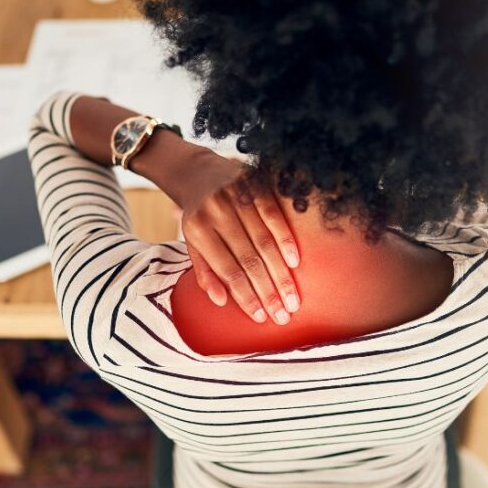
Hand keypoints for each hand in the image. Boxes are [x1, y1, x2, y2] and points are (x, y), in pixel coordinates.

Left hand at [175, 151, 300, 324]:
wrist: (196, 170)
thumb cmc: (197, 216)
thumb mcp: (192, 243)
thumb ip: (204, 272)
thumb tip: (221, 301)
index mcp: (198, 230)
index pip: (227, 270)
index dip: (246, 296)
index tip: (262, 317)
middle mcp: (216, 212)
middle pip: (248, 260)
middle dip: (268, 291)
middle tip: (284, 315)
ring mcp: (236, 196)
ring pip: (264, 242)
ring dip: (281, 273)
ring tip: (293, 298)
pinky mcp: (254, 183)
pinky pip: (274, 215)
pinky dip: (286, 239)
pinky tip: (295, 262)